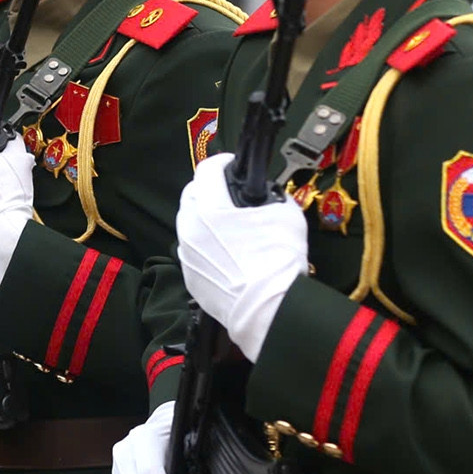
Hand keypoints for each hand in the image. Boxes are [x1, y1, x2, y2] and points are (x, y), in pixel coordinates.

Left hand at [176, 154, 307, 361]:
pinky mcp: (189, 277)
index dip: (221, 162)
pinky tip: (226, 251)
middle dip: (208, 187)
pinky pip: (192, 249)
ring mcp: (187, 255)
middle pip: (191, 194)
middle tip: (229, 192)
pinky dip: (204, 243)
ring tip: (228, 223)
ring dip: (203, 216)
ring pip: (188, 223)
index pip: (206, 170)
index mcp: (210, 208)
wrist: (268, 311)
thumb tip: (265, 196)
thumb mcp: (286, 214)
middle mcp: (190, 228)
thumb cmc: (278, 261)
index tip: (232, 165)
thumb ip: (271, 196)